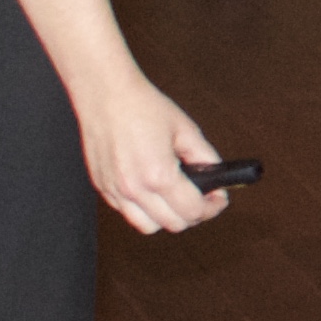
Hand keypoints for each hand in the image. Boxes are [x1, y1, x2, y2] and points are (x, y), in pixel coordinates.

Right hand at [73, 62, 228, 235]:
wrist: (106, 95)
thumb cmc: (142, 107)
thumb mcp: (185, 129)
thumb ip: (205, 156)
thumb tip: (217, 174)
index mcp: (159, 174)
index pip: (192, 211)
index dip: (212, 207)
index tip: (218, 199)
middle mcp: (134, 188)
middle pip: (173, 224)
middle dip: (194, 214)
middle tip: (202, 199)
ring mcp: (115, 190)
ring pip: (148, 226)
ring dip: (167, 218)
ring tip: (176, 199)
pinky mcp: (102, 187)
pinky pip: (127, 212)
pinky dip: (143, 209)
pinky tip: (152, 191)